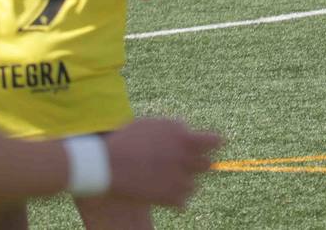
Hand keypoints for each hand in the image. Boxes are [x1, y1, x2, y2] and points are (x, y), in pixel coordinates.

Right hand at [103, 118, 222, 208]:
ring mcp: (178, 179)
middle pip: (207, 165)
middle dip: (199, 164)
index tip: (217, 144)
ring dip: (185, 183)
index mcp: (184, 138)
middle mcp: (186, 159)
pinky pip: (183, 201)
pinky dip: (175, 199)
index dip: (215, 143)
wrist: (108, 164)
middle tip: (187, 165)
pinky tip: (161, 192)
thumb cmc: (127, 139)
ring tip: (167, 179)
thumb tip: (187, 132)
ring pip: (194, 185)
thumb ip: (174, 128)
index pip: (214, 142)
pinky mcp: (169, 198)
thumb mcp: (153, 124)